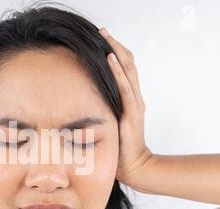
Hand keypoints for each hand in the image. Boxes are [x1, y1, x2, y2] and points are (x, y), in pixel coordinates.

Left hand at [99, 28, 153, 187]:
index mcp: (130, 99)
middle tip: (101, 30)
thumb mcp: (111, 125)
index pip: (124, 68)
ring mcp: (135, 104)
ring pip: (128, 70)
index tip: (100, 38)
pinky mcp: (132, 113)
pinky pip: (125, 87)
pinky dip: (118, 71)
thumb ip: (104, 111)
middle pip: (128, 62)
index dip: (114, 51)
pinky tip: (110, 57)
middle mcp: (135, 97)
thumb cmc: (120, 149)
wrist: (135, 167)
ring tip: (105, 35)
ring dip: (116, 50)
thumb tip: (83, 104)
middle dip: (114, 44)